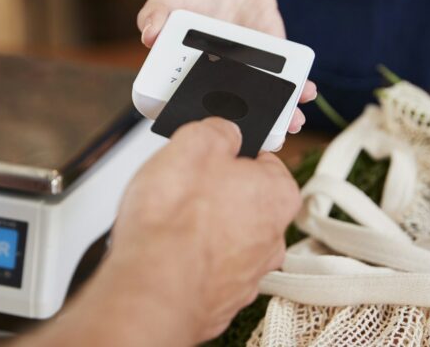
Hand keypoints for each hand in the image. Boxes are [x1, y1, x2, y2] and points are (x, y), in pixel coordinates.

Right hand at [109, 118, 300, 341]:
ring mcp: (249, 274)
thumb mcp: (195, 142)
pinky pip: (206, 268)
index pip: (263, 160)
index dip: (229, 153)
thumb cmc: (174, 221)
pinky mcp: (222, 300)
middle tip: (181, 187)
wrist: (151, 290)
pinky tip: (165, 252)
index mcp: (278, 194)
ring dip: (199, 228)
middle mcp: (273, 238)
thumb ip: (220, 130)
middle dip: (213, 192)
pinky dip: (188, 259)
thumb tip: (226, 130)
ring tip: (167, 223)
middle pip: (244, 199)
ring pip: (225, 236)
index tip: (206, 155)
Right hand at [138, 0, 316, 133]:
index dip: (205, 123)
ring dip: (280, 115)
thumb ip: (156, 14)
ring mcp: (248, 72)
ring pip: (263, 101)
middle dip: (251, 127)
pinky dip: (298, 85)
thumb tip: (149, 34)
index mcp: (190, 75)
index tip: (217, 136)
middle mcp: (220, 80)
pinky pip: (286, 76)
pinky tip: (307, 91)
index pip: (194, 105)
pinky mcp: (272, 58)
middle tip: (264, 138)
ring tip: (292, 123)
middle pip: (234, 112)